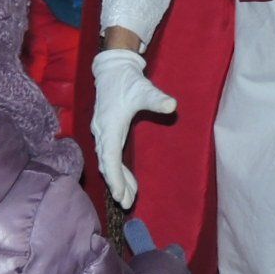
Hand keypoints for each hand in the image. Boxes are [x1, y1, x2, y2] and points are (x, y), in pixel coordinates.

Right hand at [90, 49, 175, 209]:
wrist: (113, 70)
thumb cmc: (128, 81)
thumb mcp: (144, 89)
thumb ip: (157, 99)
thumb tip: (172, 105)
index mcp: (110, 125)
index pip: (110, 157)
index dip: (114, 177)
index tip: (119, 194)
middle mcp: (102, 132)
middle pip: (107, 164)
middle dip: (116, 184)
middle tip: (126, 203)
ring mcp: (102, 133)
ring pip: (108, 162)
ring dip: (117, 180)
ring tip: (128, 199)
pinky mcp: (107, 132)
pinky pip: (110, 157)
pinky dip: (118, 170)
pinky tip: (128, 181)